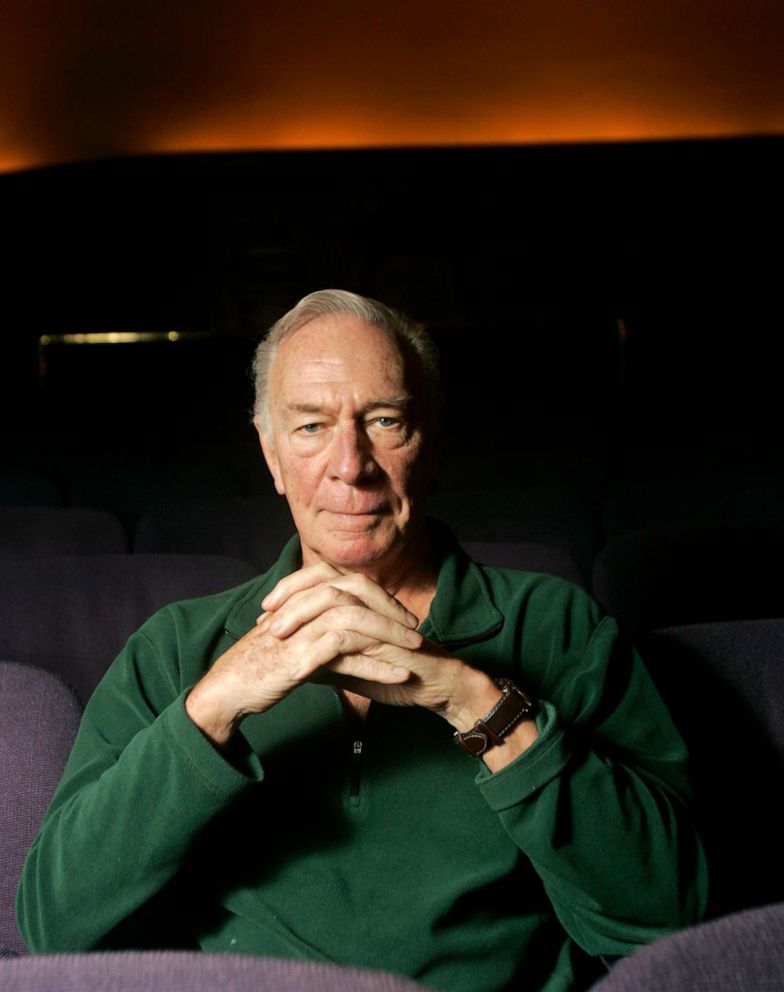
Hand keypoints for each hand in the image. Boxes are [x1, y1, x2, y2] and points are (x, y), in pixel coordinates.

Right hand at [185, 562, 421, 744]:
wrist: (229, 688)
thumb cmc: (260, 664)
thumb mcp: (291, 636)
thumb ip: (316, 626)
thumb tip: (346, 626)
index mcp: (301, 599)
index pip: (348, 584)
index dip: (378, 596)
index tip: (401, 614)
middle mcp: (303, 608)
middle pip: (357, 595)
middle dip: (390, 610)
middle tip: (416, 626)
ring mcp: (302, 630)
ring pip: (356, 622)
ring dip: (390, 634)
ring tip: (417, 648)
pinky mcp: (301, 658)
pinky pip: (347, 658)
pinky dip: (377, 666)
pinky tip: (400, 675)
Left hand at [262, 564, 498, 730]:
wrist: (434, 687)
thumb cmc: (396, 672)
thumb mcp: (348, 664)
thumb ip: (322, 655)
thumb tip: (286, 654)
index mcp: (360, 601)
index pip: (320, 577)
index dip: (290, 588)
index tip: (265, 610)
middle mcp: (369, 602)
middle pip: (323, 580)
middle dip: (289, 597)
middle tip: (264, 619)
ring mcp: (378, 617)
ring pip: (332, 602)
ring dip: (299, 617)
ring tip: (274, 637)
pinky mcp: (386, 639)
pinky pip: (346, 638)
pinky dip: (318, 652)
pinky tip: (298, 670)